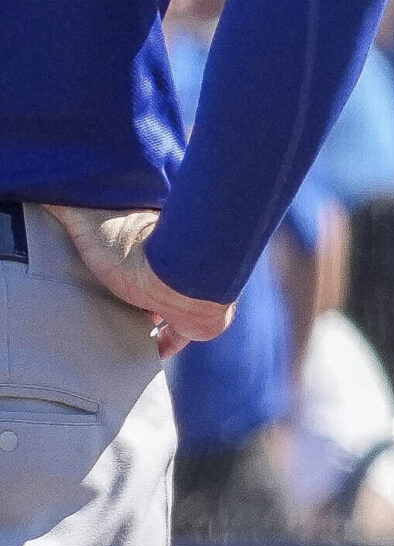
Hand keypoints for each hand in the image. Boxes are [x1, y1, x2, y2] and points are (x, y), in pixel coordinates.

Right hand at [41, 206, 232, 359]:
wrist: (181, 281)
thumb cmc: (135, 251)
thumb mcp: (90, 224)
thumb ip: (69, 210)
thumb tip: (48, 192)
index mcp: (146, 243)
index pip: (130, 246)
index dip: (116, 252)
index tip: (100, 262)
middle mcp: (168, 268)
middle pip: (146, 279)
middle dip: (129, 288)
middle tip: (104, 299)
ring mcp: (182, 296)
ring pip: (163, 307)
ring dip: (146, 317)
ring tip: (119, 325)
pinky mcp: (193, 321)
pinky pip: (178, 337)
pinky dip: (163, 345)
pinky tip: (148, 353)